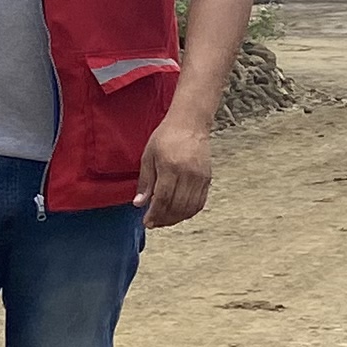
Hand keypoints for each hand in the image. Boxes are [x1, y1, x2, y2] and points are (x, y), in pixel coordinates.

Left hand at [136, 113, 214, 228]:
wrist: (190, 123)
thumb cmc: (166, 137)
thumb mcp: (148, 156)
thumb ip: (145, 182)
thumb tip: (139, 204)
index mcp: (170, 166)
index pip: (163, 198)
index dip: (155, 214)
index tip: (147, 222)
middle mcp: (187, 173)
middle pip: (177, 206)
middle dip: (164, 219)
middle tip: (154, 223)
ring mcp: (200, 177)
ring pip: (189, 208)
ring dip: (176, 218)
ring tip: (164, 220)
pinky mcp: (207, 178)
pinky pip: (199, 202)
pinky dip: (189, 212)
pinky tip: (179, 213)